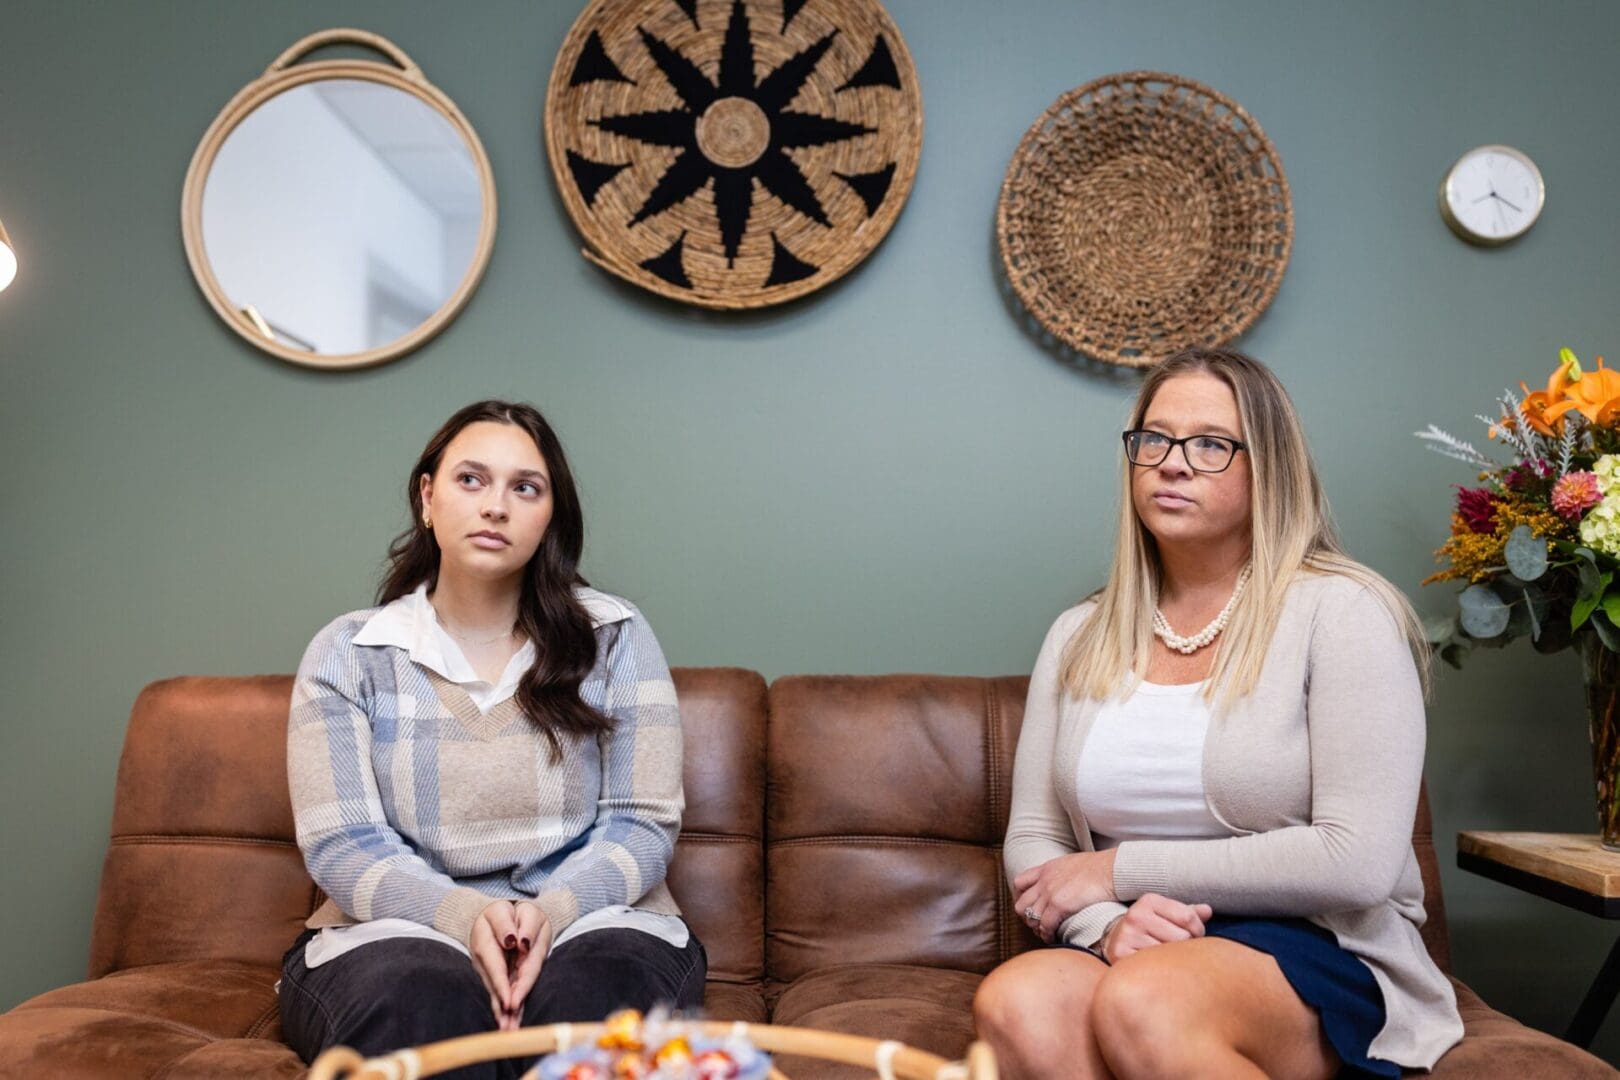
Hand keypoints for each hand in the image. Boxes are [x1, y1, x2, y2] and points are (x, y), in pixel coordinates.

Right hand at [470, 901, 552, 1029]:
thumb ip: (509, 924)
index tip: (510, 1003)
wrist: (495, 915)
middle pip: (495, 986)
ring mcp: (486, 969)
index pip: (496, 967)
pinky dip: (502, 1008)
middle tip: (508, 1029)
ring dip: (501, 1013)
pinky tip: (507, 1024)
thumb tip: (514, 942)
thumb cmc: (505, 911)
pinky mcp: (492, 975)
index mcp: (485, 940)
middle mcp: (483, 959)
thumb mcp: (506, 909)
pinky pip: (498, 992)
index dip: (503, 986)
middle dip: (502, 1007)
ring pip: (495, 992)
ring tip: (508, 1032)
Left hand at [1012, 851, 1117, 942]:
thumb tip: (1067, 882)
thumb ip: (1063, 873)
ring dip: (1036, 928)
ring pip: (1030, 917)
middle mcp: (1044, 880)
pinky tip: (1053, 938)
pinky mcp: (1058, 905)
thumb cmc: (1101, 867)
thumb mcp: (1073, 863)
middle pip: (1021, 903)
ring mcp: (1049, 892)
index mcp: (1047, 868)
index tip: (1027, 906)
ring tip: (1045, 933)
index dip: (1020, 897)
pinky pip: (1045, 926)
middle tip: (1036, 924)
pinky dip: (1047, 935)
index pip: (1019, 882)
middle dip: (1026, 917)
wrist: (1110, 869)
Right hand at [1099, 893, 1212, 962]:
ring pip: (1169, 954)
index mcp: (1149, 901)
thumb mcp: (1166, 913)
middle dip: (1186, 946)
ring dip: (1173, 959)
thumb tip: (1207, 911)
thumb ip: (1188, 912)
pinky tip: (1155, 964)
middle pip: (1182, 937)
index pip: (1188, 917)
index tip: (1193, 935)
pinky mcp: (1120, 955)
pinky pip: (1154, 967)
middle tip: (1178, 948)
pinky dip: (1159, 969)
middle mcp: (1136, 915)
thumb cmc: (1149, 926)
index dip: (1198, 929)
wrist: (1115, 939)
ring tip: (1166, 956)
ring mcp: (1127, 936)